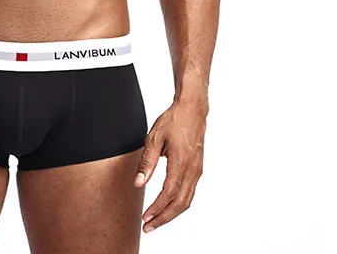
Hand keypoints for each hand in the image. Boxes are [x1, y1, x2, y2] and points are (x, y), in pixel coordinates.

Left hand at [133, 97, 206, 232]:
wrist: (192, 110)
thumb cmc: (173, 120)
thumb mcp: (154, 138)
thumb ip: (147, 161)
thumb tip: (139, 182)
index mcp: (181, 162)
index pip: (169, 193)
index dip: (157, 208)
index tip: (145, 217)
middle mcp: (192, 169)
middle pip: (180, 203)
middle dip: (164, 218)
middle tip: (149, 226)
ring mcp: (197, 170)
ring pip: (187, 200)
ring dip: (172, 214)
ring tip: (156, 220)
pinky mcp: (197, 169)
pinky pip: (190, 193)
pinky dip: (179, 204)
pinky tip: (168, 206)